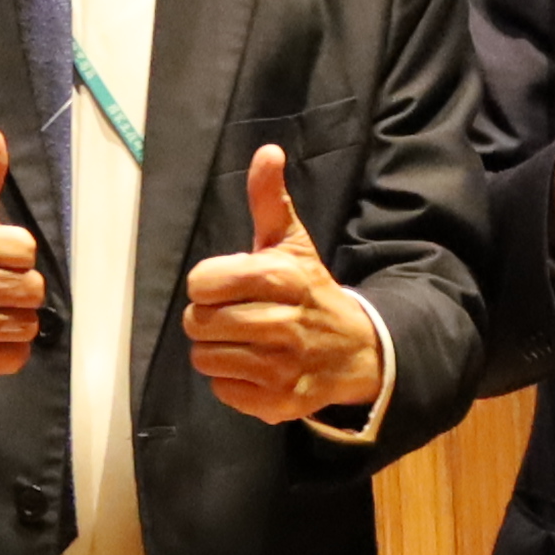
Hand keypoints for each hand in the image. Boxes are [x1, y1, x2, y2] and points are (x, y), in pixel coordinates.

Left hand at [182, 143, 386, 423]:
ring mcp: (282, 367)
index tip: (227, 286)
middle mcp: (282, 323)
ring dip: (217, 350)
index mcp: (280, 279)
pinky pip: (221, 390)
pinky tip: (255, 366)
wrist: (357, 350)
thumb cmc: (309, 291)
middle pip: (198, 322)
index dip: (208, 285)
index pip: (201, 283)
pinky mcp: (278, 402)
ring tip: (244, 340)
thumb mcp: (291, 243)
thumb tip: (267, 151)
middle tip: (235, 315)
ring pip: (205, 358)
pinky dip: (231, 381)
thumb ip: (269, 200)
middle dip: (209, 318)